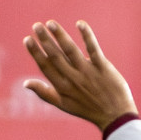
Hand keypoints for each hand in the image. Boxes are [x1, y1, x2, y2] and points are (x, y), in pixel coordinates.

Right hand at [23, 20, 138, 129]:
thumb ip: (44, 93)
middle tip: (36, 25)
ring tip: (50, 23)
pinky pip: (93, 49)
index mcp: (62, 87)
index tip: (27, 39)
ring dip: (60, 35)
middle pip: (56, 56)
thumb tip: (25, 84)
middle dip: (45, 40)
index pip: (46, 66)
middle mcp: (73, 79)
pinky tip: (80, 24)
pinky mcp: (103, 67)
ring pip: (71, 50)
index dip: (35, 52)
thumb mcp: (63, 105)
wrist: (115, 116)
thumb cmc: (87, 109)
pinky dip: (87, 36)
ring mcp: (88, 72)